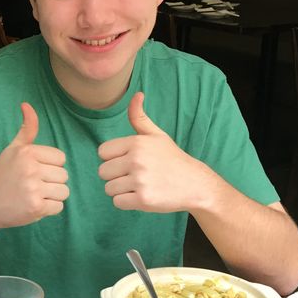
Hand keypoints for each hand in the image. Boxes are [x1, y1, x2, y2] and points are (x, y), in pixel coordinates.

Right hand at [0, 102, 68, 228]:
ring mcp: (33, 189)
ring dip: (52, 196)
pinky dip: (49, 209)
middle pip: (64, 175)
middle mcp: (30, 169)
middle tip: (33, 185)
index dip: (50, 166)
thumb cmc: (3, 175)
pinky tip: (34, 205)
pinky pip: (59, 206)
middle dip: (52, 182)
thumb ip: (27, 129)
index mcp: (27, 152)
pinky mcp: (36, 207)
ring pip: (64, 191)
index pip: (60, 158)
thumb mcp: (13, 149)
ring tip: (35, 195)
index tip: (35, 171)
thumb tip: (27, 104)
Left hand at [97, 92, 211, 211]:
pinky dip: (127, 202)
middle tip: (135, 176)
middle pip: (102, 172)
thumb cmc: (172, 159)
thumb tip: (136, 94)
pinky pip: (117, 202)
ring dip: (120, 190)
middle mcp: (136, 160)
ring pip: (108, 188)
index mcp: (136, 142)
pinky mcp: (143, 199)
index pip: (102, 152)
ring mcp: (139, 180)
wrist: (195, 184)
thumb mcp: (157, 135)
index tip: (128, 162)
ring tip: (139, 186)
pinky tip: (142, 196)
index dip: (112, 159)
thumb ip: (140, 118)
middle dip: (115, 176)